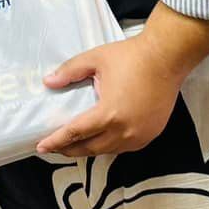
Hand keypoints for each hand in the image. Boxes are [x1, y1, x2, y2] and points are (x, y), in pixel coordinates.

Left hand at [36, 34, 182, 158]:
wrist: (167, 57)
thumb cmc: (132, 56)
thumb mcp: (95, 59)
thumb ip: (69, 71)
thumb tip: (48, 82)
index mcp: (109, 114)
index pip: (75, 133)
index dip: (56, 141)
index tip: (41, 147)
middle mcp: (124, 130)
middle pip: (90, 148)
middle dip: (69, 150)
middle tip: (55, 147)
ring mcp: (140, 135)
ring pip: (108, 151)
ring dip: (90, 149)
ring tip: (75, 145)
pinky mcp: (151, 134)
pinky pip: (125, 148)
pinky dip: (110, 146)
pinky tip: (102, 140)